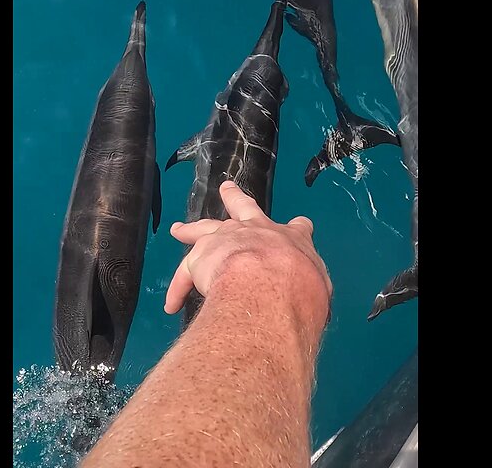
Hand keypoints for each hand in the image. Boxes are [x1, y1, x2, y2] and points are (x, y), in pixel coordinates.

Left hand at [164, 181, 331, 314]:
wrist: (270, 286)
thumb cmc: (302, 290)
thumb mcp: (319, 288)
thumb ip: (313, 288)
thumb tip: (312, 300)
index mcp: (292, 240)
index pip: (298, 230)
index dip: (298, 230)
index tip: (299, 227)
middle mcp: (258, 231)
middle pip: (244, 207)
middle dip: (235, 197)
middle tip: (226, 188)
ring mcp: (227, 238)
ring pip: (206, 228)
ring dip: (192, 229)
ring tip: (178, 229)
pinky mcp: (202, 256)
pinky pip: (185, 272)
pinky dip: (179, 288)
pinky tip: (172, 303)